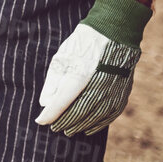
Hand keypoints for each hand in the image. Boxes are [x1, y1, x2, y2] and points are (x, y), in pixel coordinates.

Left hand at [34, 0, 150, 135]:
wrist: (114, 31)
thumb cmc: (82, 43)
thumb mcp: (61, 57)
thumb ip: (52, 82)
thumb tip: (45, 103)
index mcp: (79, 75)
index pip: (61, 103)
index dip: (50, 115)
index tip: (40, 121)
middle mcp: (97, 86)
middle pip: (77, 113)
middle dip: (64, 122)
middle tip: (54, 127)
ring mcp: (112, 90)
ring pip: (94, 117)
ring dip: (80, 126)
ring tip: (69, 130)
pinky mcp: (122, 91)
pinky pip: (110, 114)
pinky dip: (98, 124)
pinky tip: (89, 128)